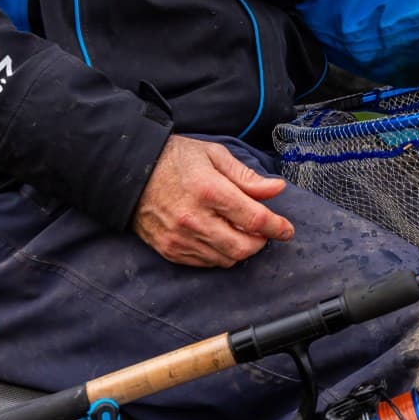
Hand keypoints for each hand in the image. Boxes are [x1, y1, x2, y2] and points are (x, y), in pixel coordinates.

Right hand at [132, 135, 294, 267]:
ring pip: (226, 259)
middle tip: (264, 231)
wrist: (131, 172)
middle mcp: (194, 219)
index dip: (277, 227)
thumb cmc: (176, 159)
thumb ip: (247, 177)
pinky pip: (205, 263)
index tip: (287, 229)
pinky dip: (220, 255)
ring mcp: (180, 238)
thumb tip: (277, 189)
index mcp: (209, 191)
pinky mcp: (169, 249)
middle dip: (261, 242)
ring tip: (241, 232)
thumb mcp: (215, 156)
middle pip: (243, 247)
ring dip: (241, 250)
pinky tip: (221, 238)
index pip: (254, 219)